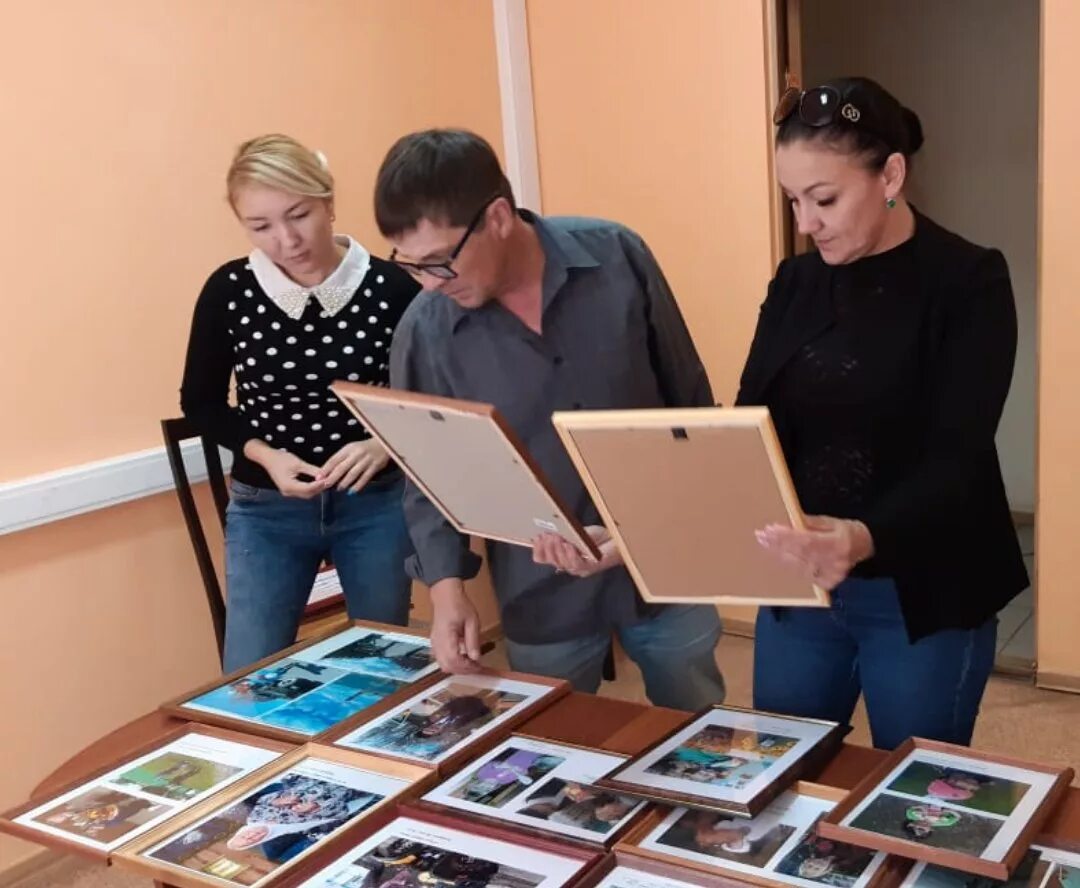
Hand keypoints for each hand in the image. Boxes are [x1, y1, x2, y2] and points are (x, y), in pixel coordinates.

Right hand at [243, 440, 325, 498]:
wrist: (267, 458)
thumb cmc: (281, 458)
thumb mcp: (298, 463)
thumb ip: (311, 470)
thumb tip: (324, 475)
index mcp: (289, 486)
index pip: (308, 489)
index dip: (320, 485)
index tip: (329, 480)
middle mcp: (288, 492)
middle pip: (308, 494)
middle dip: (319, 488)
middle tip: (330, 481)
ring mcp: (288, 492)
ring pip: (306, 494)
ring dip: (316, 489)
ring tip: (325, 481)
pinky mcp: (289, 490)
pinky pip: (302, 492)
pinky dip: (311, 488)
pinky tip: (317, 482)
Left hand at [319, 439, 390, 493]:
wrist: (383, 444)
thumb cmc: (364, 449)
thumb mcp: (351, 449)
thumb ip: (341, 459)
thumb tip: (327, 472)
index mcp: (348, 449)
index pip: (334, 459)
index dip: (326, 469)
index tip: (318, 477)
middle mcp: (356, 454)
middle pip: (342, 467)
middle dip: (333, 477)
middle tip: (326, 485)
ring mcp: (366, 460)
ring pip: (353, 473)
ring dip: (345, 482)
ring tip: (339, 488)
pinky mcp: (375, 466)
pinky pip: (365, 478)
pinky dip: (358, 485)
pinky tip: (352, 491)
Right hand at [429, 578, 481, 673]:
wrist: (446, 597)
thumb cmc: (459, 606)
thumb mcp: (472, 621)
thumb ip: (473, 640)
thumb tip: (476, 658)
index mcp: (445, 636)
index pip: (453, 659)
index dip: (466, 666)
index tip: (478, 666)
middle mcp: (437, 642)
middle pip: (447, 666)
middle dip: (463, 670)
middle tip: (476, 666)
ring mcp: (434, 644)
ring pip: (443, 665)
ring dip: (457, 668)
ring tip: (470, 663)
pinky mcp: (435, 643)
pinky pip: (441, 659)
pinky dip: (452, 663)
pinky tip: (462, 657)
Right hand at [531, 526, 621, 577]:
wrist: (617, 539)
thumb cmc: (597, 537)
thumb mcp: (575, 532)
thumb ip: (561, 534)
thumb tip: (546, 530)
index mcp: (562, 557)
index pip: (543, 558)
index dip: (538, 548)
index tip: (536, 537)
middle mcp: (569, 565)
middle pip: (551, 561)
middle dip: (547, 547)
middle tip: (546, 536)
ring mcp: (580, 569)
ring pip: (563, 563)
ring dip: (557, 550)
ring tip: (555, 538)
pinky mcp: (591, 568)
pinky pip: (577, 564)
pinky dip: (570, 554)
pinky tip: (568, 545)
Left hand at [755, 516, 874, 589]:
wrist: (865, 547)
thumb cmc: (846, 530)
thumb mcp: (831, 521)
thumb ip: (810, 523)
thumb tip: (789, 521)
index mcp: (837, 544)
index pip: (806, 541)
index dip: (786, 536)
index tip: (770, 529)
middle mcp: (834, 563)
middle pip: (800, 554)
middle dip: (778, 544)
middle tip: (761, 535)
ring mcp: (830, 575)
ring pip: (798, 566)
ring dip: (779, 554)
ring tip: (765, 543)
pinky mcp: (826, 583)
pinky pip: (802, 573)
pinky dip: (789, 564)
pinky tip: (777, 555)